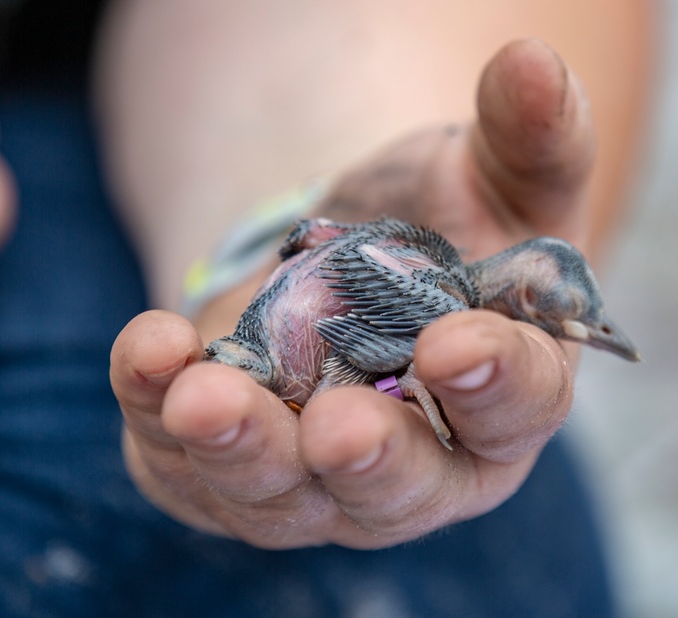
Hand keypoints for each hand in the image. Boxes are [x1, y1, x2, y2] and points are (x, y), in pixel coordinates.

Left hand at [111, 39, 593, 547]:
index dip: (496, 382)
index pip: (517, 407)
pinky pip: (182, 464)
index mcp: (499, 402)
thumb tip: (529, 61)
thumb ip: (525, 135)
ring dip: (239, 450)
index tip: (454, 343)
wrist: (327, 274)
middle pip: (397, 487)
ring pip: (277, 495)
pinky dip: (154, 407)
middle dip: (366, 458)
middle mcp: (412, 469)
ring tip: (203, 396)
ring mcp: (311, 485)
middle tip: (335, 426)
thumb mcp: (486, 180)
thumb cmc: (428, 239)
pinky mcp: (222, 474)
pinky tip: (148, 350)